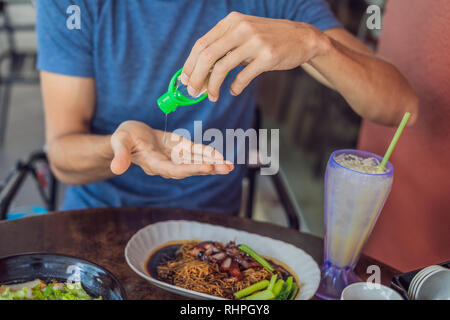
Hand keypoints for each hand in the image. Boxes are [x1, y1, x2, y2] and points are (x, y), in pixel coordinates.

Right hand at [110, 121, 232, 178]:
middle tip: (226, 168)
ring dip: (213, 163)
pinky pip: (195, 152)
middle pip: (190, 168)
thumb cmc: (122, 138)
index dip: (191, 169)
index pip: (174, 169)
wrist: (128, 136)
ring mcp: (174, 157)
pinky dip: (207, 153)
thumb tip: (116, 169)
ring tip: (230, 166)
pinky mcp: (178, 149)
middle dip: (208, 168)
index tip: (207, 167)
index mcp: (153, 164)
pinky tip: (220, 155)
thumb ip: (120, 155)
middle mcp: (167, 164)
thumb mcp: (119, 142)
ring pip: (195, 162)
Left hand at [181, 12, 329, 101]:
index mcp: (231, 22)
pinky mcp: (268, 56)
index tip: (185, 80)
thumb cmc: (268, 39)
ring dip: (212, 86)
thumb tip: (199, 72)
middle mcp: (241, 28)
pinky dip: (235, 87)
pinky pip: (243, 76)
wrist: (302, 38)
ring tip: (211, 96)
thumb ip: (224, 47)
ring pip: (222, 67)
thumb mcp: (244, 35)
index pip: (201, 44)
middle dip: (196, 77)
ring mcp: (255, 42)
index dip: (190, 64)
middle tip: (193, 92)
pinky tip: (234, 91)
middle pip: (207, 55)